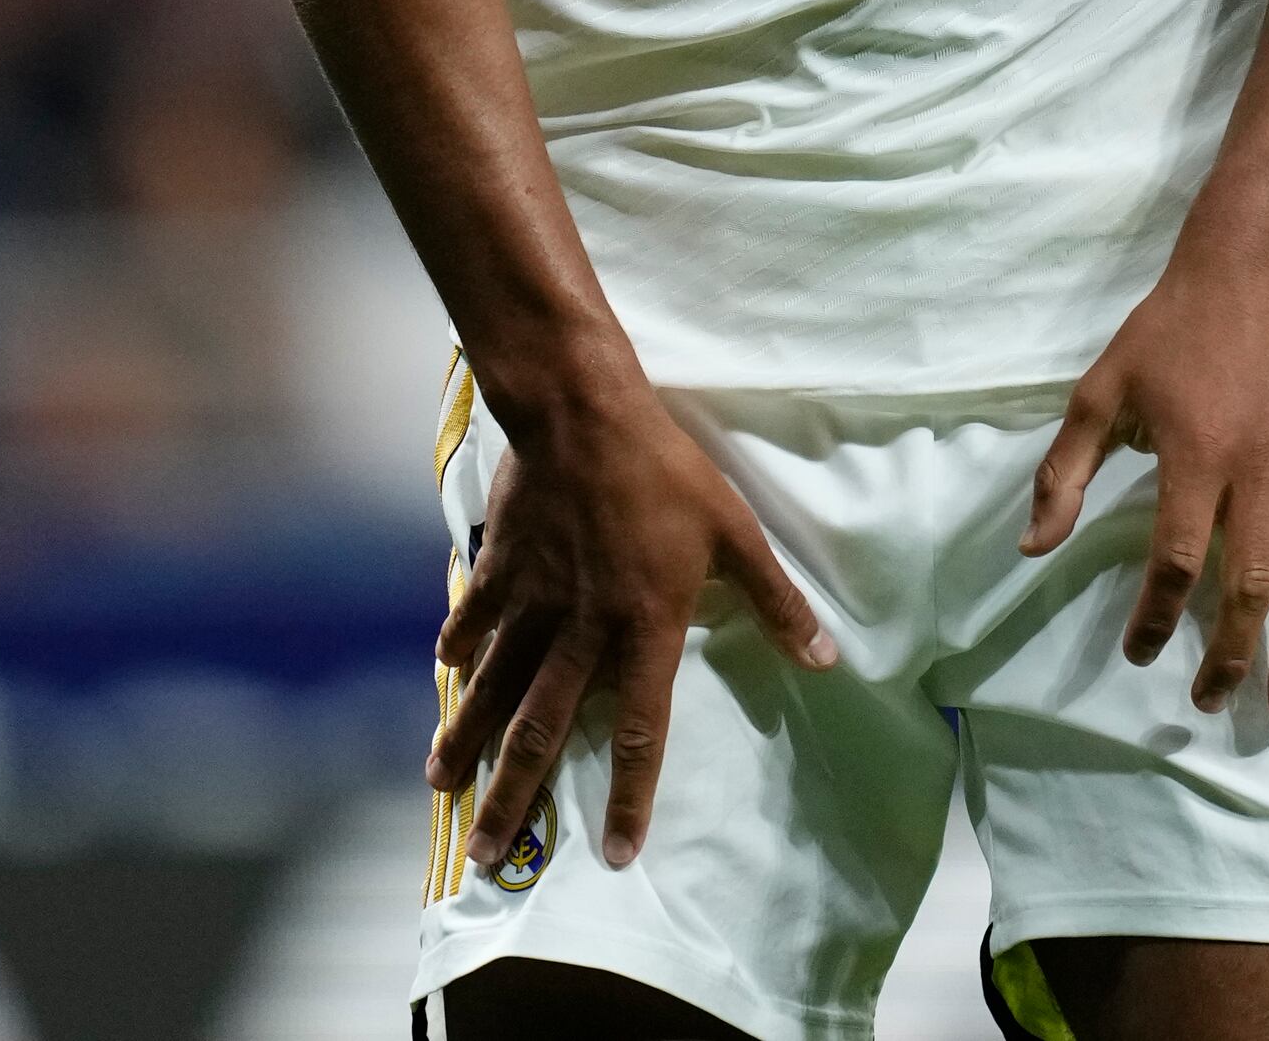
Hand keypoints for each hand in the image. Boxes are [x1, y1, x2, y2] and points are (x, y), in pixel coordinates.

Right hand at [431, 364, 833, 872]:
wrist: (581, 412)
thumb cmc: (666, 471)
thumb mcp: (735, 532)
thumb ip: (776, 601)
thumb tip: (826, 658)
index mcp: (642, 630)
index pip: (638, 732)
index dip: (631, 796)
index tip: (617, 854)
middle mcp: (580, 632)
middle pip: (542, 730)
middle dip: (514, 798)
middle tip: (489, 856)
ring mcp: (532, 602)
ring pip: (495, 688)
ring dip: (469, 741)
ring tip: (442, 786)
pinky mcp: (500, 567)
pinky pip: (475, 619)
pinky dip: (458, 647)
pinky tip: (445, 674)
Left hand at [1022, 257, 1268, 720]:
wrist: (1249, 276)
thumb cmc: (1165, 334)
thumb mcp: (1098, 391)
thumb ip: (1065, 473)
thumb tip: (1031, 547)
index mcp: (1196, 457)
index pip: (1177, 560)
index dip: (1158, 616)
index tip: (1139, 652)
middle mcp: (1256, 472)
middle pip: (1248, 584)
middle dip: (1229, 653)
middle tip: (1210, 703)